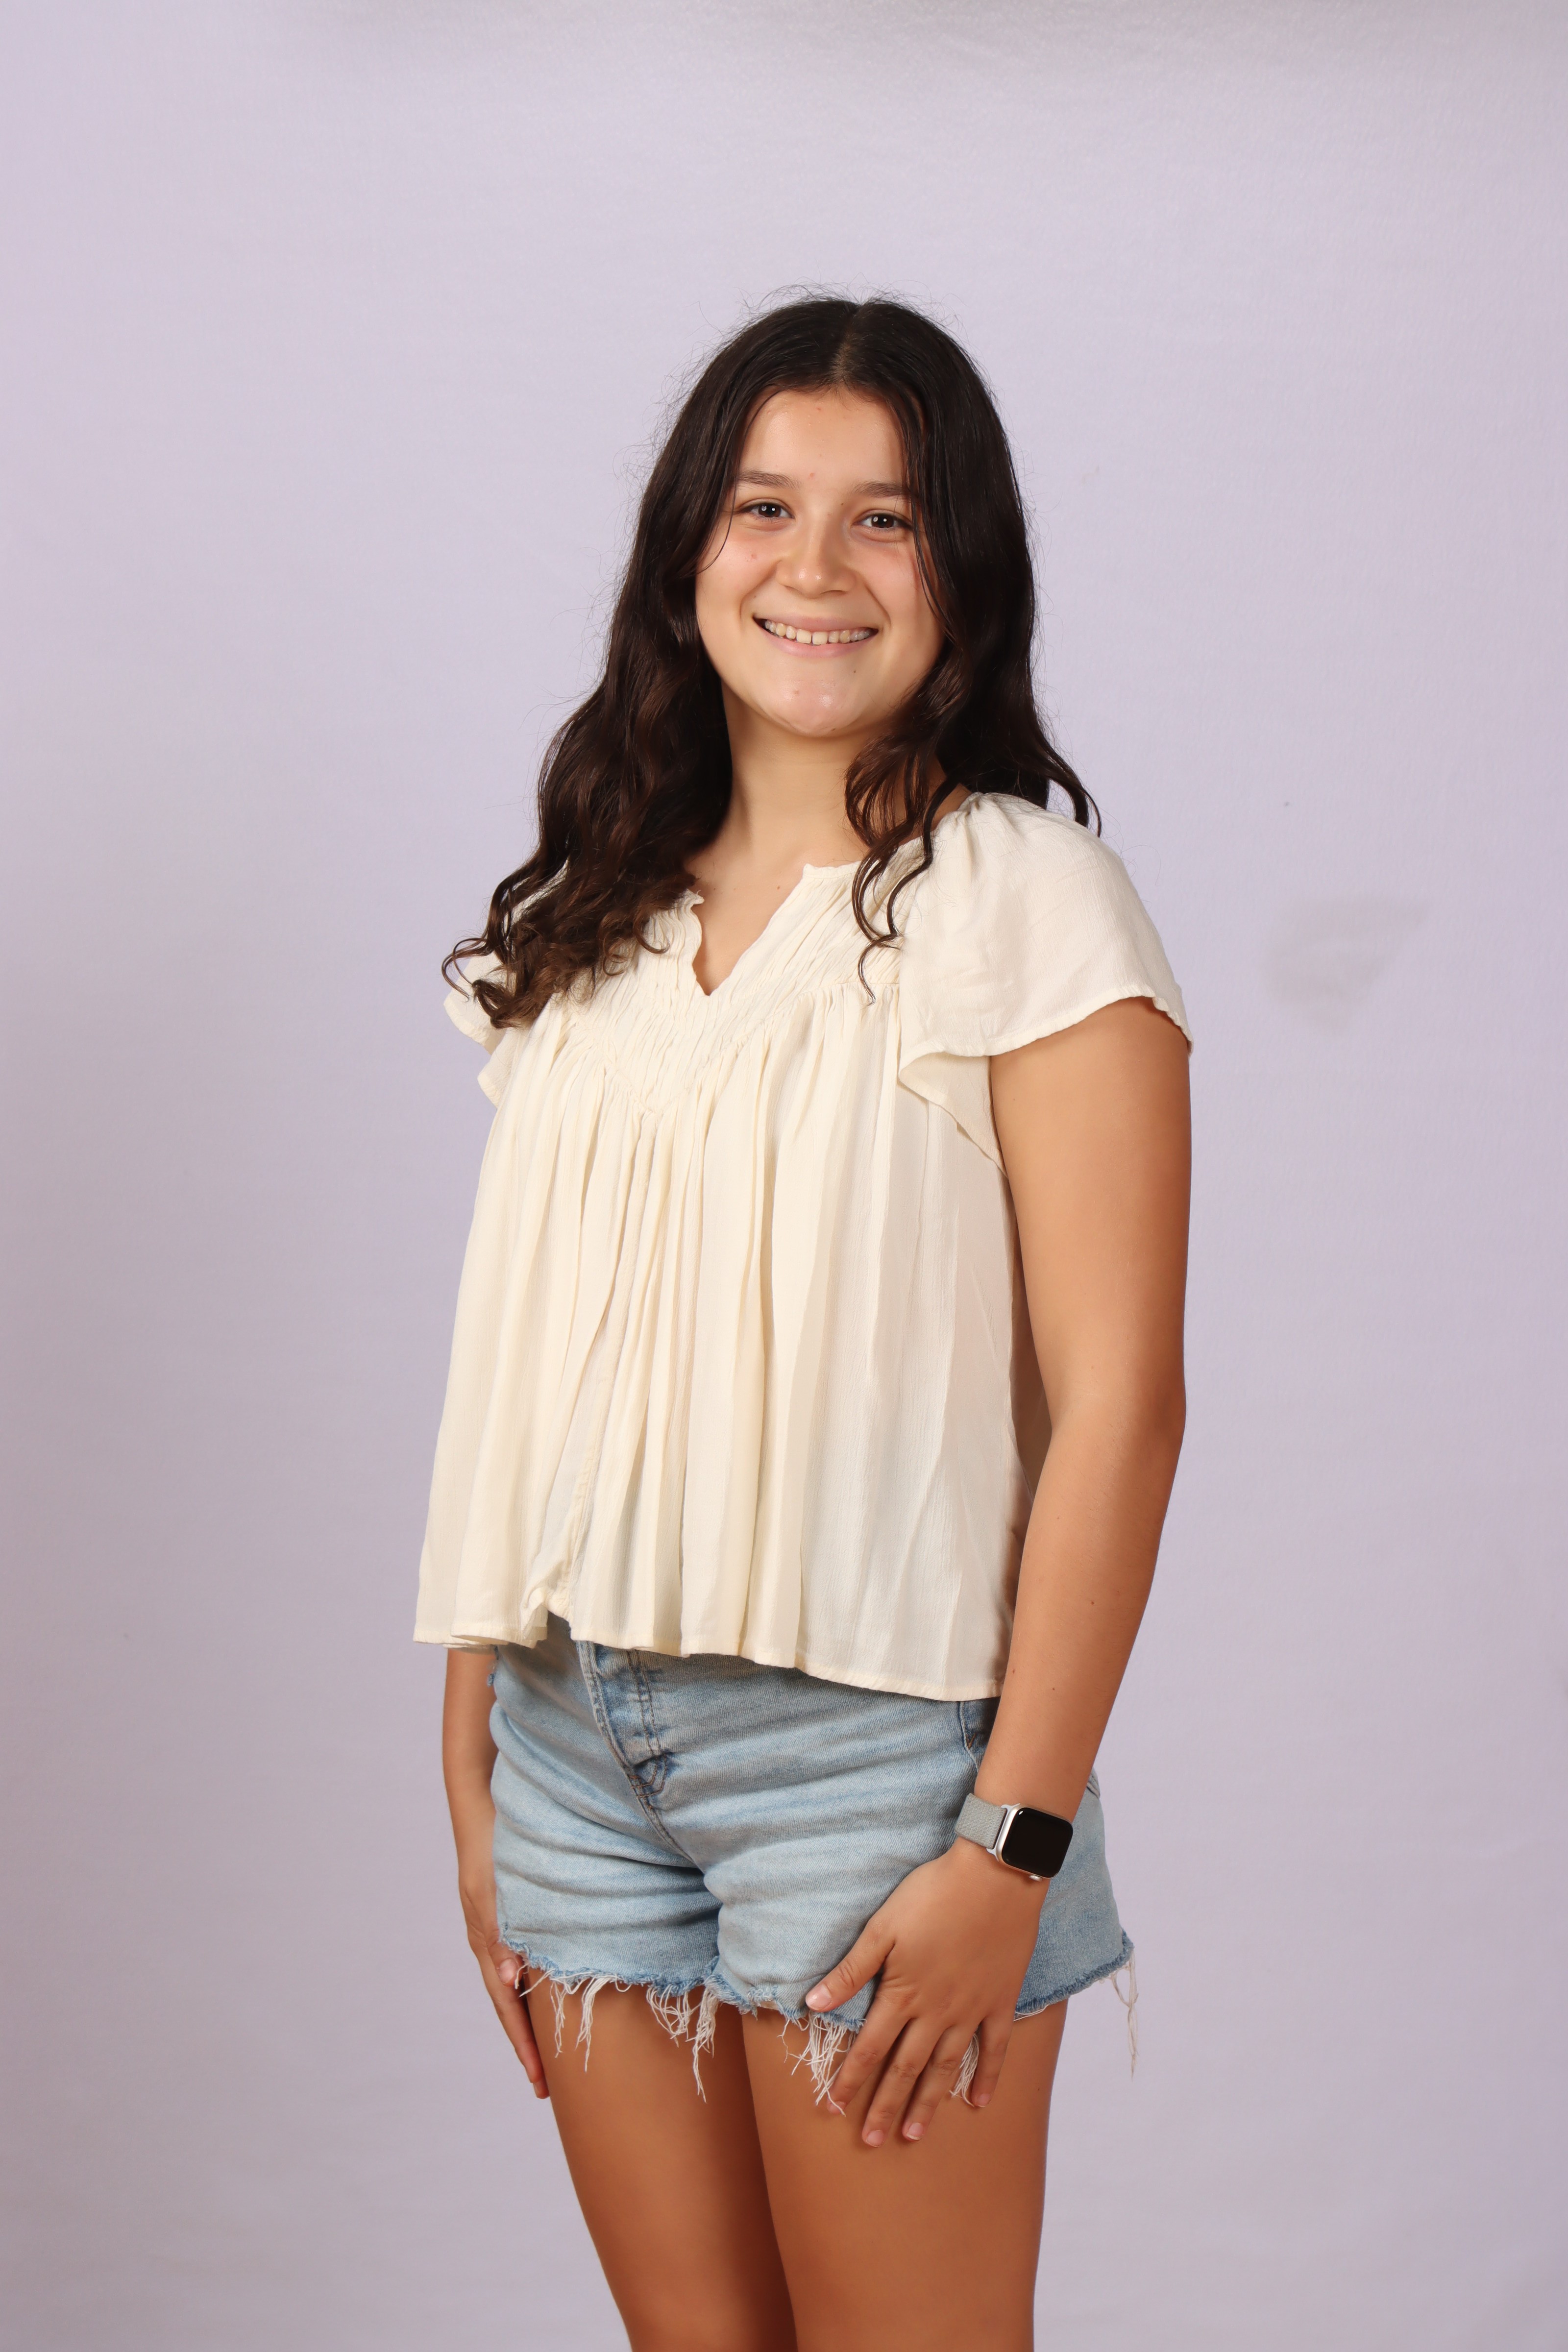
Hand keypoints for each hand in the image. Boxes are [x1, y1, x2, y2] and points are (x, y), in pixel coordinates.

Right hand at [452, 1794, 549, 2099]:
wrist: (483, 1804)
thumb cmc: (492, 1846)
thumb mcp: (493, 1893)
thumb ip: (501, 1935)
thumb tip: (509, 1984)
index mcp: (487, 1942)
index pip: (508, 2006)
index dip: (525, 2046)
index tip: (541, 2083)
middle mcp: (492, 1941)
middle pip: (511, 2004)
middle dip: (529, 2045)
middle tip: (548, 2085)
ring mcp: (500, 1927)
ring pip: (518, 1985)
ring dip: (533, 2018)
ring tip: (554, 2051)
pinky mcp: (511, 1911)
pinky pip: (524, 1959)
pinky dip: (537, 1984)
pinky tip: (554, 1991)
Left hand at [805, 1837, 1045, 2145]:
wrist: (994, 1878)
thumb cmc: (932, 1894)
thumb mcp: (882, 1928)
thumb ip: (850, 1970)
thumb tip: (812, 2002)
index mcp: (903, 1993)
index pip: (870, 2048)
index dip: (850, 2080)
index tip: (833, 2110)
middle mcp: (936, 2012)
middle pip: (905, 2068)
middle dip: (885, 2106)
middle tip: (872, 2141)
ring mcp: (971, 2010)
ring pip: (945, 2067)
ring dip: (927, 2102)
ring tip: (914, 2134)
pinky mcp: (1000, 2001)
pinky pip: (994, 2049)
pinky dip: (987, 2077)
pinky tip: (978, 2103)